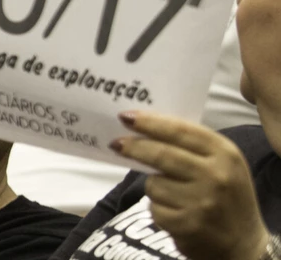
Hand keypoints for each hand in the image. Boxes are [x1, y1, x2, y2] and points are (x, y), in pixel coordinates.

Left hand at [113, 111, 267, 259]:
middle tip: (115, 143)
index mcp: (225, 153)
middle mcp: (216, 175)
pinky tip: (176, 212)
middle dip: (134, 147)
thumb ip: (191, 147)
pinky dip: (159, 209)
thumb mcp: (222, 164)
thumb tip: (144, 130)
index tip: (125, 117)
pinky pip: (154, 208)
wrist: (243, 241)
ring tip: (173, 195)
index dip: (150, 122)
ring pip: (154, 183)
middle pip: (162, 154)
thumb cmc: (226, 196)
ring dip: (154, 187)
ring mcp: (202, 201)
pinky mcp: (187, 223)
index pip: (181, 131)